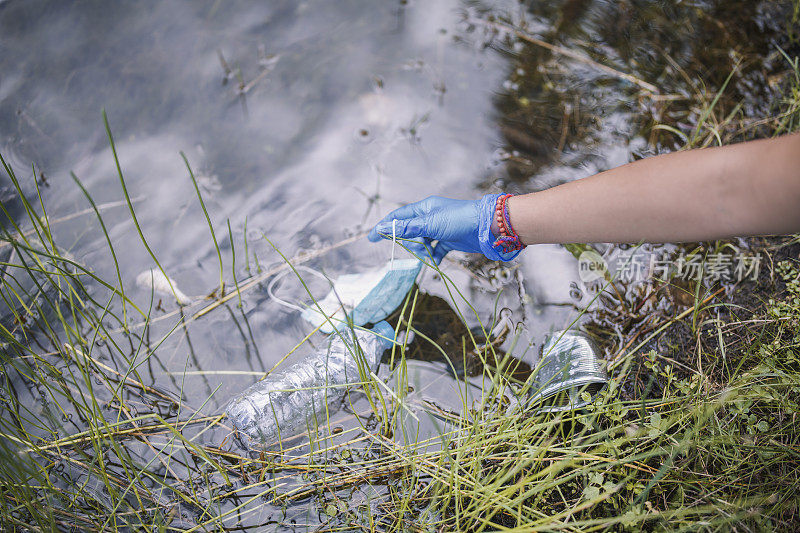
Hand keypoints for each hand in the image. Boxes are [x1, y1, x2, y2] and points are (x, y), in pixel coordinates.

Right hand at [367, 194, 521, 261]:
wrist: (488, 227)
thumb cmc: (460, 219)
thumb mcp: (430, 223)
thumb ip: (408, 228)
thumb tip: (385, 228)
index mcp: (424, 208)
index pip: (399, 217)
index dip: (385, 227)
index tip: (371, 238)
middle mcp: (431, 217)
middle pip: (410, 231)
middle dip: (409, 242)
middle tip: (415, 248)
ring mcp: (440, 229)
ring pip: (422, 242)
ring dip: (422, 250)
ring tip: (428, 255)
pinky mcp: (450, 240)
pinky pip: (436, 250)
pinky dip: (434, 256)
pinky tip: (436, 262)